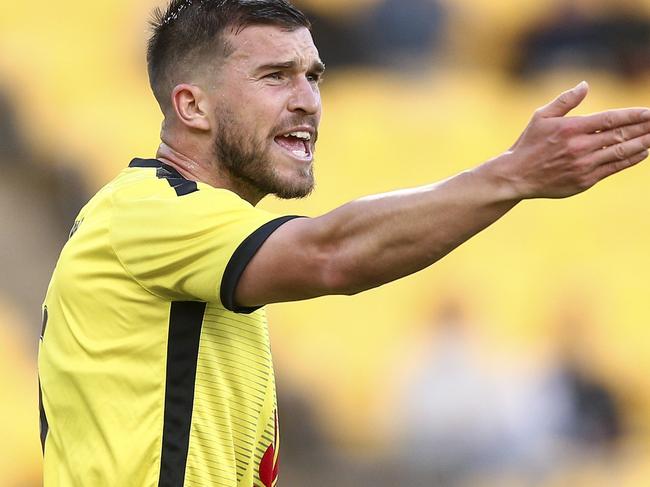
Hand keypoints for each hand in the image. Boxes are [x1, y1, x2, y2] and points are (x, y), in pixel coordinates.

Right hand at [501, 81, 649, 198]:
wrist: (516, 176)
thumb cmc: (528, 144)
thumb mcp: (541, 117)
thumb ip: (565, 100)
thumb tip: (585, 84)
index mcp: (570, 129)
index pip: (610, 119)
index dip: (633, 115)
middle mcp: (579, 147)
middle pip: (620, 135)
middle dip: (644, 127)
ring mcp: (583, 165)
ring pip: (620, 152)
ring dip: (643, 143)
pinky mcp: (584, 180)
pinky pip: (613, 168)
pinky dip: (630, 159)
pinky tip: (643, 151)